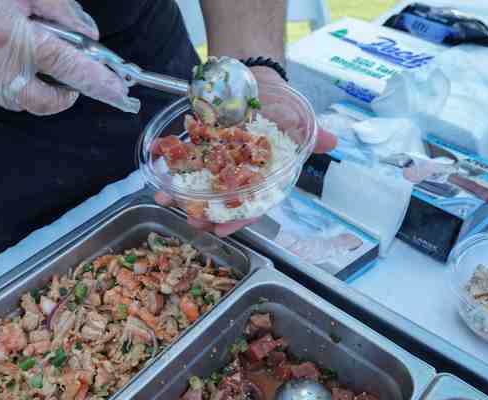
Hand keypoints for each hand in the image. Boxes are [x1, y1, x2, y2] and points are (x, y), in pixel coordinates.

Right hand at [0, 0, 140, 114]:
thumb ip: (60, 9)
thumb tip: (88, 33)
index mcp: (17, 40)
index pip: (71, 69)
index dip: (100, 82)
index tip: (119, 91)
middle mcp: (2, 69)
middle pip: (50, 100)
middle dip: (72, 95)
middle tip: (83, 82)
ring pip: (30, 103)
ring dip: (48, 92)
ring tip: (49, 66)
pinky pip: (11, 97)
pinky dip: (25, 87)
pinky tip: (23, 65)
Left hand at [155, 67, 336, 236]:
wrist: (259, 81)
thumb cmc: (280, 109)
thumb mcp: (298, 124)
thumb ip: (312, 137)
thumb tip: (332, 142)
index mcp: (259, 178)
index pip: (250, 205)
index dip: (237, 220)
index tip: (221, 231)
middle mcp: (236, 174)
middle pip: (218, 201)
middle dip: (203, 213)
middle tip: (190, 220)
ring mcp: (215, 161)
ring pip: (196, 183)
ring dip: (179, 193)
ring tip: (164, 199)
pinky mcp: (199, 144)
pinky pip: (182, 155)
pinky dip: (167, 157)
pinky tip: (155, 162)